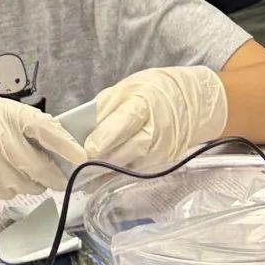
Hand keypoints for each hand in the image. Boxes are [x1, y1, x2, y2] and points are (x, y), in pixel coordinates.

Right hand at [0, 89, 85, 199]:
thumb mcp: (6, 112)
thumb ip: (31, 129)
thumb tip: (62, 145)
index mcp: (12, 117)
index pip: (49, 132)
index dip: (68, 147)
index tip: (83, 158)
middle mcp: (2, 141)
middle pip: (41, 170)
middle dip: (55, 177)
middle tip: (60, 176)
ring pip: (26, 186)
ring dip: (32, 183)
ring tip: (26, 171)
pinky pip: (7, 192)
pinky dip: (12, 187)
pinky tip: (5, 174)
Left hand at [84, 66, 227, 169]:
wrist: (190, 103)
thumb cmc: (154, 91)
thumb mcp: (127, 89)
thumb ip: (105, 108)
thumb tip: (79, 126)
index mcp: (144, 104)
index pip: (124, 121)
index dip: (105, 137)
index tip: (87, 149)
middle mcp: (153, 131)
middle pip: (122, 151)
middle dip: (96, 161)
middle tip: (73, 165)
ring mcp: (157, 151)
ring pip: (124, 166)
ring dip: (101, 171)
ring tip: (80, 174)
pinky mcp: (157, 163)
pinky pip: (130, 170)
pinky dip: (112, 173)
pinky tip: (96, 176)